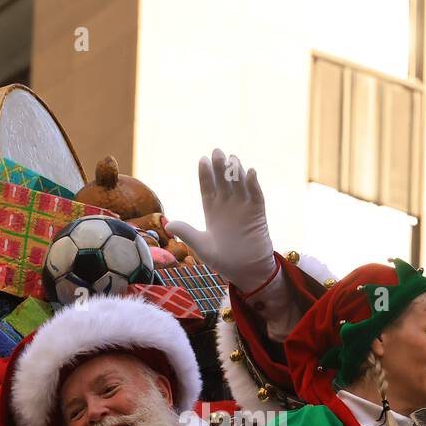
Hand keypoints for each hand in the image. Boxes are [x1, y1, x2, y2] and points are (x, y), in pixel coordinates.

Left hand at [165, 149, 274, 291]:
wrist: (246, 272)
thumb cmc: (223, 261)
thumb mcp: (202, 247)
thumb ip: (188, 233)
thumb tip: (168, 224)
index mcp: (212, 211)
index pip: (208, 188)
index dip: (205, 174)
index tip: (202, 160)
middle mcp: (227, 206)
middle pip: (223, 181)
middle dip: (220, 167)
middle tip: (216, 152)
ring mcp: (243, 208)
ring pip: (240, 184)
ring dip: (237, 171)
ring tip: (232, 159)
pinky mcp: (258, 214)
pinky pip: (256, 196)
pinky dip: (254, 184)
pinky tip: (250, 172)